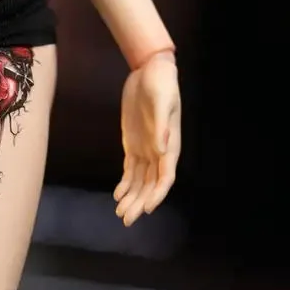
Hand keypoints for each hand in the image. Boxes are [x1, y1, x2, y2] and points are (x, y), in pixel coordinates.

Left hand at [114, 50, 180, 226]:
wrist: (151, 70)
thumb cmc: (161, 83)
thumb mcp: (161, 101)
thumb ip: (161, 126)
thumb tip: (162, 150)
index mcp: (171, 145)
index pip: (165, 177)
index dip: (157, 194)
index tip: (147, 208)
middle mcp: (160, 151)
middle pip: (151, 184)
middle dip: (140, 203)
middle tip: (127, 219)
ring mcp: (146, 148)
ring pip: (140, 181)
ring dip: (132, 198)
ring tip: (120, 213)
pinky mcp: (134, 143)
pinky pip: (131, 169)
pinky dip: (125, 183)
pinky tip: (118, 195)